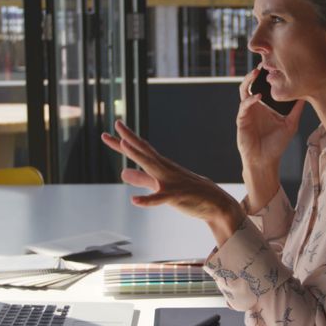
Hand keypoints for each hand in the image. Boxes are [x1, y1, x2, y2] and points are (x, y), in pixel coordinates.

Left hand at [101, 120, 244, 244]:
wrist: (215, 202)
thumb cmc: (187, 192)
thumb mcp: (160, 185)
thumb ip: (141, 179)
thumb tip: (121, 173)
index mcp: (161, 166)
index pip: (141, 150)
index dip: (124, 141)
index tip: (110, 131)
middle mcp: (165, 169)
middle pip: (145, 151)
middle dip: (129, 138)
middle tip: (117, 123)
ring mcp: (171, 181)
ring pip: (152, 166)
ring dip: (138, 155)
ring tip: (124, 144)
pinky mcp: (176, 196)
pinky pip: (161, 198)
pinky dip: (148, 200)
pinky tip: (134, 200)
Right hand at [236, 68, 304, 169]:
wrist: (265, 160)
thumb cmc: (276, 144)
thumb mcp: (291, 124)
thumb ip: (296, 110)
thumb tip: (308, 96)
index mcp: (265, 105)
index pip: (264, 85)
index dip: (267, 74)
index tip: (275, 63)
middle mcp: (255, 105)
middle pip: (252, 83)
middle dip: (256, 72)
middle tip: (264, 61)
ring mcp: (247, 111)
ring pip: (244, 90)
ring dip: (249, 81)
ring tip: (257, 72)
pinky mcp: (242, 120)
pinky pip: (244, 106)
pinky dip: (250, 100)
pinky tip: (258, 97)